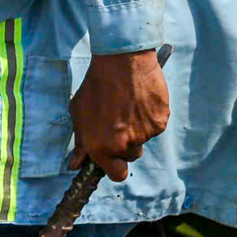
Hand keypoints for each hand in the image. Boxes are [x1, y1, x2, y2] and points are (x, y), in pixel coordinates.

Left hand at [67, 49, 169, 181]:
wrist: (121, 61)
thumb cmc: (96, 86)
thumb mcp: (79, 114)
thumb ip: (80, 143)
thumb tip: (76, 164)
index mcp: (101, 147)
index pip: (117, 175)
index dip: (116, 167)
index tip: (114, 158)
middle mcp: (124, 145)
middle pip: (131, 157)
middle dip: (126, 145)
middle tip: (120, 121)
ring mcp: (144, 134)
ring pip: (143, 140)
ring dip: (138, 129)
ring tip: (129, 106)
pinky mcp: (160, 121)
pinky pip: (155, 126)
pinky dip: (150, 117)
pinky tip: (140, 100)